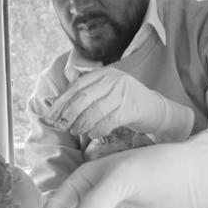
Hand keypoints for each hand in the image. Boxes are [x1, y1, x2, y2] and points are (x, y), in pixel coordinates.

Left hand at [45, 68, 193, 140]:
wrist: (157, 110)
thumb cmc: (128, 103)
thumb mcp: (107, 91)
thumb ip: (86, 89)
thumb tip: (60, 88)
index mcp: (105, 73)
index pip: (77, 86)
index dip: (61, 101)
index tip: (49, 115)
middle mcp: (114, 80)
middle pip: (83, 97)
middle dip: (67, 113)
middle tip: (59, 126)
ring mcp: (123, 93)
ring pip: (94, 110)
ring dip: (81, 123)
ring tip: (75, 131)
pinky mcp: (131, 108)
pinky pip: (108, 121)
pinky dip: (97, 129)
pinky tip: (91, 134)